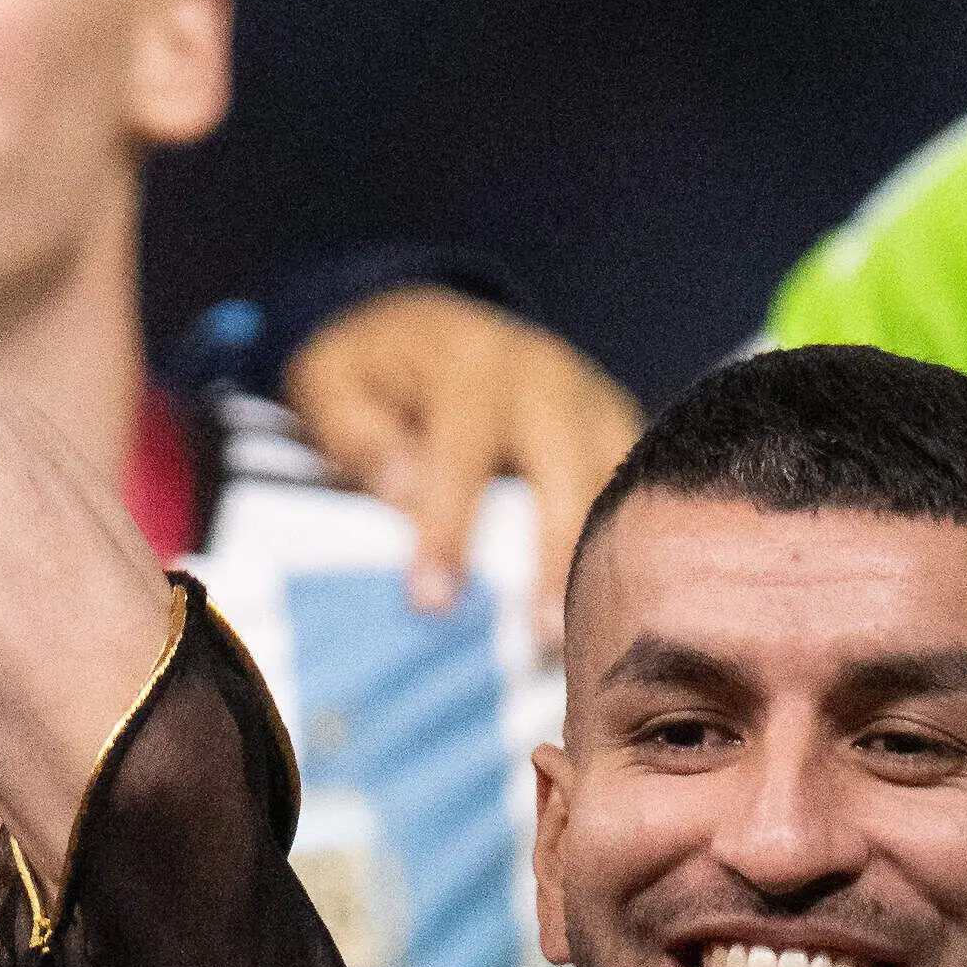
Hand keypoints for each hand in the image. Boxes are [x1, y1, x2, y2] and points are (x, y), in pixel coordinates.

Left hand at [281, 290, 639, 635]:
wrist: (432, 326)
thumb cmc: (375, 370)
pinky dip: (626, 547)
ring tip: (586, 640)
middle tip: (541, 637)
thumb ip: (357, 434)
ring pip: (614, 484)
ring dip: (604, 563)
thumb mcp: (332, 380)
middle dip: (554, 557)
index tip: (434, 604)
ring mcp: (591, 400)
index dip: (449, 531)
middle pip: (564, 471)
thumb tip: (403, 490)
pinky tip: (611, 610)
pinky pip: (634, 491)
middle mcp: (545, 377)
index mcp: (469, 365)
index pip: (462, 455)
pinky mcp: (617, 426)